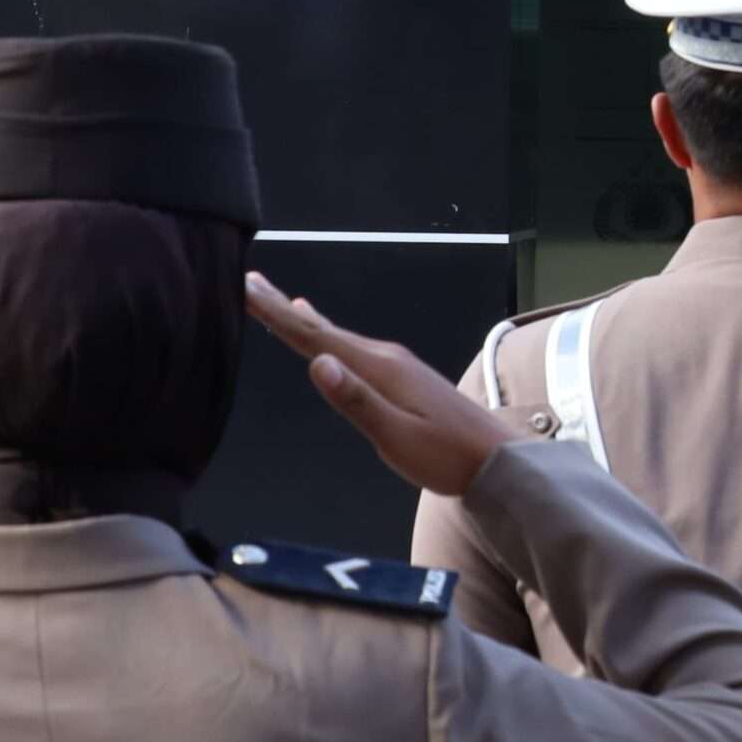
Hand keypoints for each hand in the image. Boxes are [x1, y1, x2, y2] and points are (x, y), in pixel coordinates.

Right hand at [244, 273, 511, 496]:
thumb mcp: (397, 436)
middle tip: (250, 281)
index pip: (317, 337)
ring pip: (339, 336)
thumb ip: (357, 402)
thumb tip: (317, 364)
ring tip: (279, 301)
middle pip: (324, 329)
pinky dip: (330, 336)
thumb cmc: (446, 456)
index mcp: (380, 368)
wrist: (496, 459)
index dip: (277, 313)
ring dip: (306, 320)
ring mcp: (396, 365)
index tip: (246, 286)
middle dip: (284, 307)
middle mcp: (386, 357)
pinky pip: (354, 347)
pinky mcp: (403, 377)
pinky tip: (328, 337)